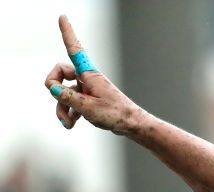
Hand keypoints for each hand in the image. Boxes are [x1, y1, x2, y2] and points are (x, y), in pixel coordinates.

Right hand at [43, 15, 144, 134]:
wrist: (132, 125)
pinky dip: (70, 113)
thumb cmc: (115, 114)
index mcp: (89, 74)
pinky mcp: (89, 99)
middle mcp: (87, 78)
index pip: (75, 50)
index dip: (67, 34)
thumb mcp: (88, 107)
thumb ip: (67, 97)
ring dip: (62, 108)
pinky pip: (72, 102)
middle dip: (54, 89)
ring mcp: (87, 89)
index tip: (62, 17)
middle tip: (57, 99)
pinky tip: (71, 124)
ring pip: (65, 93)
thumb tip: (52, 88)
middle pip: (60, 73)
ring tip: (67, 123)